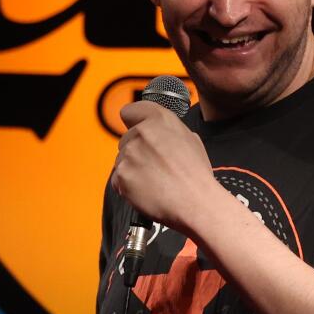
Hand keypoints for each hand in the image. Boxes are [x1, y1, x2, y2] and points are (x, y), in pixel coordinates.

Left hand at [111, 101, 214, 231]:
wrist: (195, 202)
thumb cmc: (196, 174)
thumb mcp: (191, 139)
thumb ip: (170, 131)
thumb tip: (161, 133)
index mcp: (160, 120)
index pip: (129, 111)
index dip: (133, 121)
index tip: (136, 128)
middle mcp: (141, 133)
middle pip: (126, 139)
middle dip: (136, 151)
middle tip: (155, 164)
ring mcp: (129, 154)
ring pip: (122, 160)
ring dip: (132, 169)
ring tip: (154, 180)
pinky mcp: (121, 176)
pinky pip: (117, 180)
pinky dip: (128, 186)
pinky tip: (146, 190)